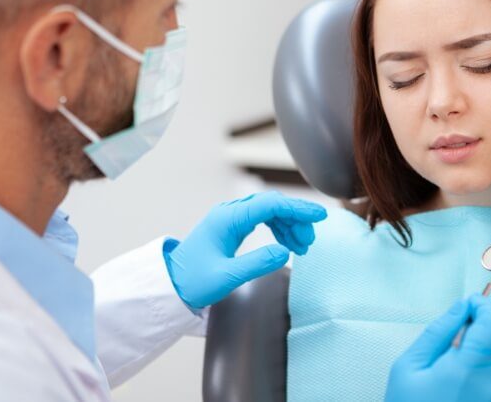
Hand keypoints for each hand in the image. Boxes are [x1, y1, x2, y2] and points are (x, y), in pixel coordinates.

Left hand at [163, 191, 326, 308]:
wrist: (170, 285)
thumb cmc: (193, 282)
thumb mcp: (227, 277)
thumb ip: (257, 263)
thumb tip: (285, 252)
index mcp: (228, 219)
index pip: (270, 205)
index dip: (297, 208)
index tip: (319, 216)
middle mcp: (229, 213)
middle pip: (272, 204)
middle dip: (296, 219)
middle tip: (309, 242)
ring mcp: (230, 219)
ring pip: (268, 211)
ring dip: (288, 225)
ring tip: (302, 246)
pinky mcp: (231, 227)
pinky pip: (261, 219)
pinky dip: (278, 228)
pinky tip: (287, 243)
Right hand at [385, 295, 490, 401]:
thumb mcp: (409, 366)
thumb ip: (439, 332)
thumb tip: (462, 307)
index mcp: (469, 370)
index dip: (485, 306)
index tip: (469, 305)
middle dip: (480, 329)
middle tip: (452, 340)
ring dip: (481, 353)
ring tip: (451, 370)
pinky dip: (484, 373)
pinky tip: (461, 386)